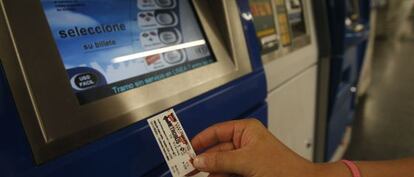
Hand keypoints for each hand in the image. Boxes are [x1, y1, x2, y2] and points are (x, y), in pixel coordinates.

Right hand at [191, 119, 315, 176]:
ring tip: (195, 175)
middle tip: (186, 167)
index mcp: (246, 130)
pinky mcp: (248, 171)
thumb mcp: (246, 160)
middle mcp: (245, 141)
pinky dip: (219, 176)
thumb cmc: (284, 166)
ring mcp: (246, 158)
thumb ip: (220, 160)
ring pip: (221, 164)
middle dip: (203, 159)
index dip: (200, 139)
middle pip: (216, 150)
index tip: (186, 148)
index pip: (217, 131)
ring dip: (210, 170)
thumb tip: (200, 159)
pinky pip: (228, 172)